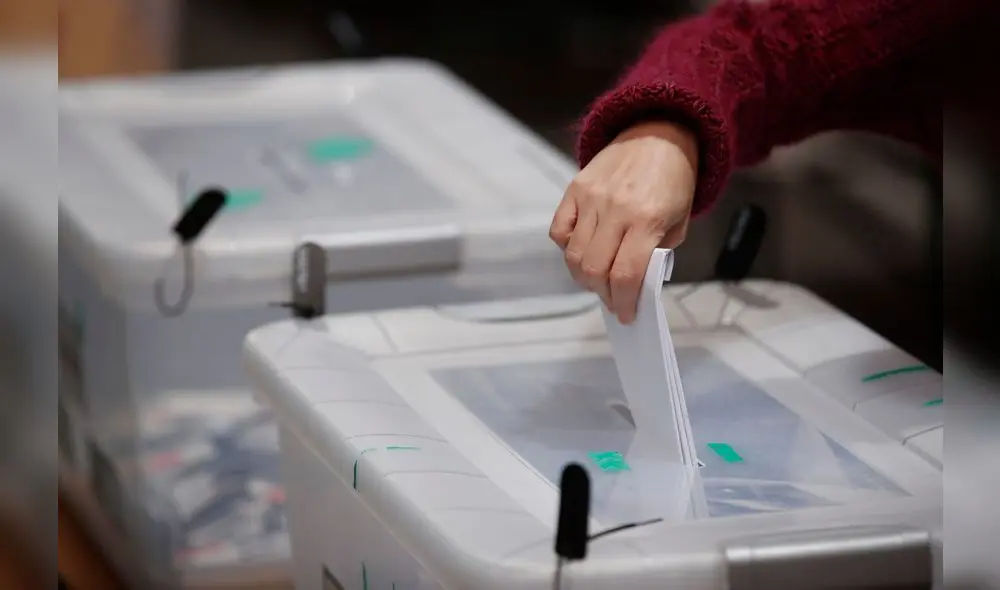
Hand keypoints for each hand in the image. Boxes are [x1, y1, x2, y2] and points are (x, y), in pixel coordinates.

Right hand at [549, 121, 697, 323]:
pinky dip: (567, 250)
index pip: (626, 273)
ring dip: (583, 277)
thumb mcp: (680, 221)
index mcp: (648, 219)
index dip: (623, 302)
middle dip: (602, 293)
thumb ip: (657, 253)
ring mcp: (591, 198)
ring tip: (597, 279)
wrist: (658, 135)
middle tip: (612, 299)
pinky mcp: (575, 189)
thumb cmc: (674, 183)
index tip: (625, 315)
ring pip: (574, 254)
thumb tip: (632, 284)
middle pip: (594, 268)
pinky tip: (582, 252)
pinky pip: (560, 230)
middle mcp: (616, 209)